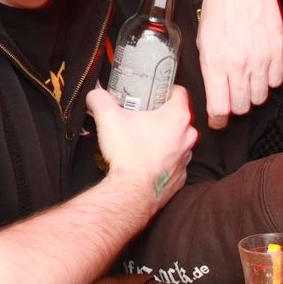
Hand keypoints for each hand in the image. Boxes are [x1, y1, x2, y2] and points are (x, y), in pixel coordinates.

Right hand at [88, 85, 198, 209]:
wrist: (131, 193)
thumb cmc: (127, 153)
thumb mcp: (108, 118)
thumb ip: (100, 99)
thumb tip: (95, 94)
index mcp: (177, 117)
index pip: (178, 92)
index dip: (165, 89)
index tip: (152, 93)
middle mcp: (187, 136)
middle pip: (177, 117)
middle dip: (160, 116)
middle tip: (141, 117)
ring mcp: (186, 158)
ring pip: (177, 141)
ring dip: (163, 139)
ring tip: (142, 141)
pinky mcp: (180, 177)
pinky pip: (173, 163)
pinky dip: (162, 161)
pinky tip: (146, 161)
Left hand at [197, 0, 282, 128]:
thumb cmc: (220, 3)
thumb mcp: (202, 36)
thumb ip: (209, 66)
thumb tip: (214, 87)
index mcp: (215, 62)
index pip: (219, 108)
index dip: (217, 120)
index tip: (217, 121)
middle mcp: (239, 65)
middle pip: (241, 107)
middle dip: (235, 107)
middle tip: (232, 98)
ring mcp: (261, 59)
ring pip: (260, 97)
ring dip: (252, 95)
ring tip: (247, 83)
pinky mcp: (278, 51)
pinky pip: (276, 81)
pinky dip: (269, 81)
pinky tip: (261, 69)